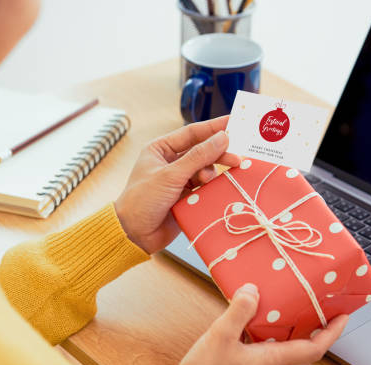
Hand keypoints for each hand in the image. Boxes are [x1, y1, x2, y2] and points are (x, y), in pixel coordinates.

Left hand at [115, 116, 240, 253]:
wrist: (134, 234)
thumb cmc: (142, 200)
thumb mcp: (171, 175)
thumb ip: (198, 156)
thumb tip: (222, 138)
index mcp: (161, 149)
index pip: (192, 133)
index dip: (214, 127)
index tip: (234, 123)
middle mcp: (171, 162)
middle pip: (202, 151)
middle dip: (218, 154)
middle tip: (236, 158)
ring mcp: (179, 180)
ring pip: (205, 170)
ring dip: (212, 173)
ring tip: (210, 181)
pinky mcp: (187, 197)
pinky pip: (205, 187)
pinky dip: (210, 188)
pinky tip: (212, 191)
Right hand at [171, 283, 349, 364]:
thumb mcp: (220, 336)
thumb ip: (239, 311)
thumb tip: (253, 290)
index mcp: (271, 361)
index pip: (313, 349)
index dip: (332, 332)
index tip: (342, 317)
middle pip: (306, 355)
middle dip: (319, 335)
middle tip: (322, 315)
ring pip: (289, 358)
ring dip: (297, 338)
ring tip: (294, 316)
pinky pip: (271, 359)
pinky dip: (275, 343)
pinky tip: (259, 329)